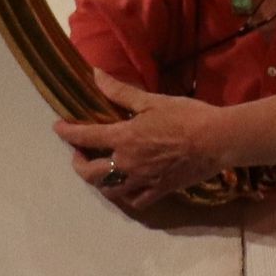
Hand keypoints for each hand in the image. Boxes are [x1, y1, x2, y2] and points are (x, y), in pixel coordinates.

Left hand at [53, 69, 227, 212]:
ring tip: (101, 172)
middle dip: (78, 164)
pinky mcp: (160, 190)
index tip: (58, 128)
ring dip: (99, 182)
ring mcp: (143, 180)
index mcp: (124, 138)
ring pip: (110, 190)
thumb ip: (121, 92)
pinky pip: (137, 201)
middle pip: (91, 173)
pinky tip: (128, 189)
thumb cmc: (186, 116)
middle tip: (79, 155)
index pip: (85, 137)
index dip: (67, 132)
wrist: (216, 140)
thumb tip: (95, 74)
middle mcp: (128, 163)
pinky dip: (127, 196)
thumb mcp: (152, 101)